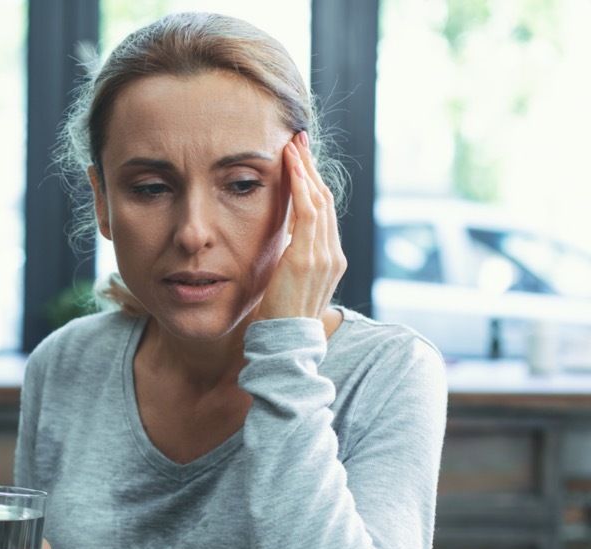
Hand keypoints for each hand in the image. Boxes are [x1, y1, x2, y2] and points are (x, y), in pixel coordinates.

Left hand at [256, 131, 346, 321]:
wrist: (286, 343)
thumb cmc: (281, 317)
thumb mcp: (288, 281)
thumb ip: (291, 259)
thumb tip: (282, 241)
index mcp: (330, 259)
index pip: (324, 212)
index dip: (314, 183)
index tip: (301, 160)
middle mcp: (333, 254)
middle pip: (326, 199)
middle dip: (312, 168)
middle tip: (299, 140)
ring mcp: (325, 255)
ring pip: (320, 200)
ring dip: (306, 169)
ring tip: (293, 145)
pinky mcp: (309, 258)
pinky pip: (309, 213)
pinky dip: (302, 186)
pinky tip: (292, 167)